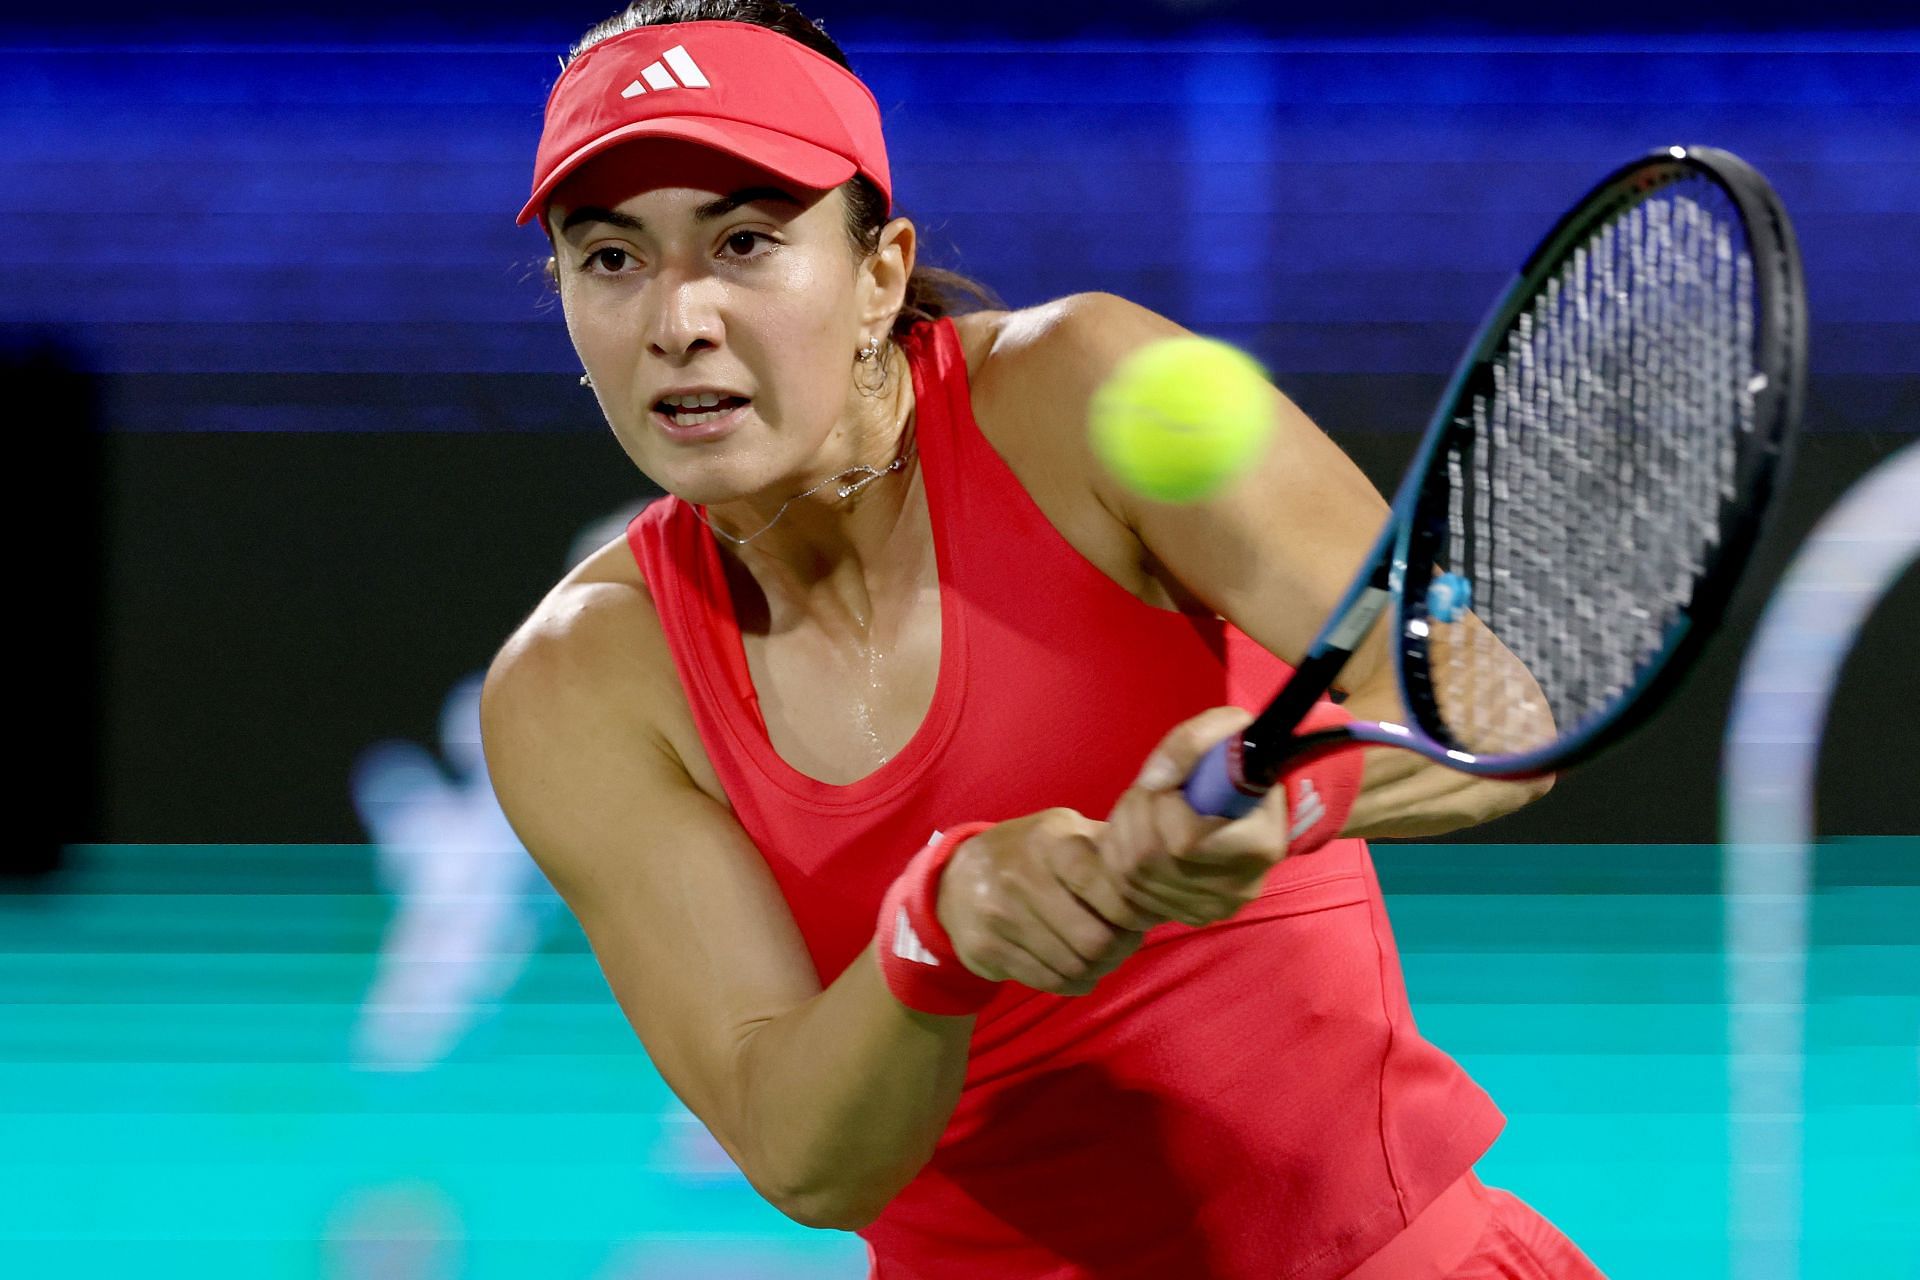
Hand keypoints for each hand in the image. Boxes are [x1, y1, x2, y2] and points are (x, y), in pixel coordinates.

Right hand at [934, 809, 1152, 995]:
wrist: (952, 880)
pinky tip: (1078, 970)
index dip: (1133, 911)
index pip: (1107, 887)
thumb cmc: (1027, 854)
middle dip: (1121, 949)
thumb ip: (1106, 847)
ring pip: (1075, 966)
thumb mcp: (1061, 832)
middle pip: (1096, 940)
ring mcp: (1000, 915)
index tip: (1140, 917)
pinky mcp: (987, 948)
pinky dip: (1075, 982)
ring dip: (1099, 969)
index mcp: (1049, 842)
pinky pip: (1050, 982)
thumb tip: (1159, 871)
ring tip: (1101, 957)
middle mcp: (1021, 876)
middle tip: (1124, 944)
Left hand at [1098, 706, 1292, 927]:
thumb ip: (1194, 742)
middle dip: (1134, 813)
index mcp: (1260, 844)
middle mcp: (1238, 886)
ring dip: (1122, 830)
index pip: (1185, 841)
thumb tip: (1156, 778)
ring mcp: (1211, 907)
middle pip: (1152, 857)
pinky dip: (1119, 856)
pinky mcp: (1187, 916)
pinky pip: (1128, 889)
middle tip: (1144, 789)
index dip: (1161, 805)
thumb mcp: (1227, 734)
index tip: (1164, 781)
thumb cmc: (1236, 764)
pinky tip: (1135, 834)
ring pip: (1133, 873)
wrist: (1245, 805)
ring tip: (1140, 805)